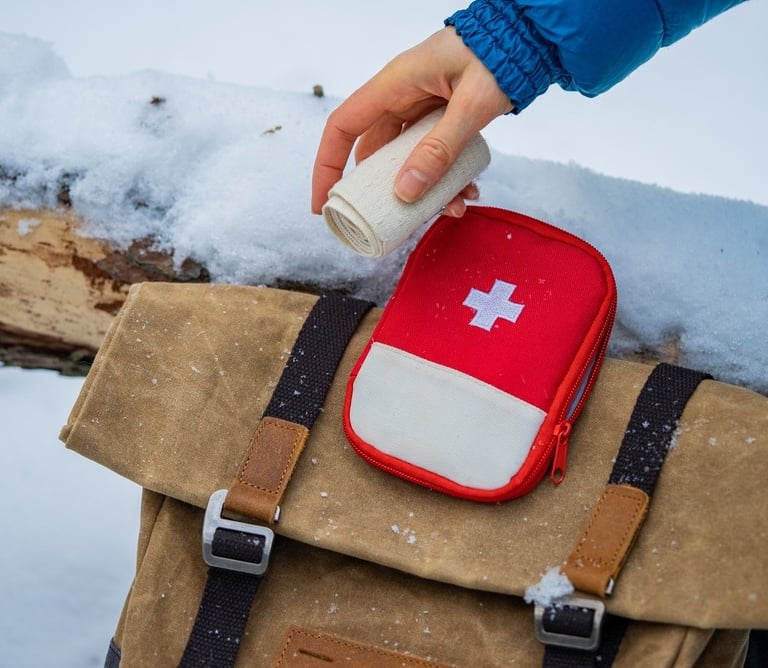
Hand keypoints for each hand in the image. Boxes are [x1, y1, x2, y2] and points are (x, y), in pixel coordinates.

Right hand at [311, 27, 512, 216]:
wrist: (531, 36)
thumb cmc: (500, 55)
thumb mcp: (471, 105)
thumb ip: (440, 148)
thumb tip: (405, 191)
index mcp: (395, 85)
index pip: (343, 127)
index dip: (327, 166)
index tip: (325, 203)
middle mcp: (402, 98)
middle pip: (375, 154)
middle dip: (386, 191)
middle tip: (397, 222)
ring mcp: (422, 110)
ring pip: (407, 160)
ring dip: (425, 190)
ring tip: (453, 208)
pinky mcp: (442, 119)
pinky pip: (432, 155)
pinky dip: (445, 178)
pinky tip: (467, 192)